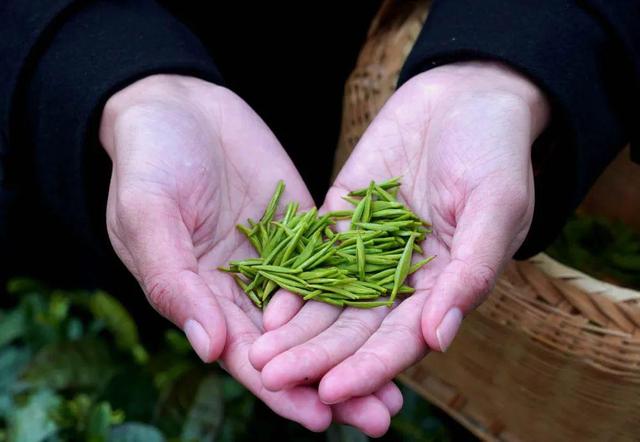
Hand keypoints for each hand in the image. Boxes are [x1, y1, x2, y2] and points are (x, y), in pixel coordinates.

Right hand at [99, 74, 400, 434]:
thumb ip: (172, 280)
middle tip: (381, 418)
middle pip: (294, 347)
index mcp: (203, 297)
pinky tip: (401, 313)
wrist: (181, 106)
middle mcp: (244, 289)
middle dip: (335, 382)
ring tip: (401, 385)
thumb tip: (209, 350)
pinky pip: (338, 265)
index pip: (244, 356)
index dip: (280, 390)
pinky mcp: (305, 231)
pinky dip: (366, 293)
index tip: (319, 419)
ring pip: (323, 316)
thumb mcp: (149, 214)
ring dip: (359, 349)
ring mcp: (280, 260)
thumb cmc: (149, 159)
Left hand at [250, 62, 549, 406]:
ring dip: (294, 330)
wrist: (463, 96)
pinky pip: (312, 256)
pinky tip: (265, 305)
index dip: (367, 367)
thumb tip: (439, 338)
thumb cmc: (495, 152)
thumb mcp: (496, 206)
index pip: (401, 340)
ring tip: (257, 354)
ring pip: (327, 301)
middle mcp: (400, 279)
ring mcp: (367, 250)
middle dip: (315, 357)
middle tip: (273, 379)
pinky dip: (291, 281)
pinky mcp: (341, 219)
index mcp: (443, 287)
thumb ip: (470, 271)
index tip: (331, 390)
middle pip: (354, 329)